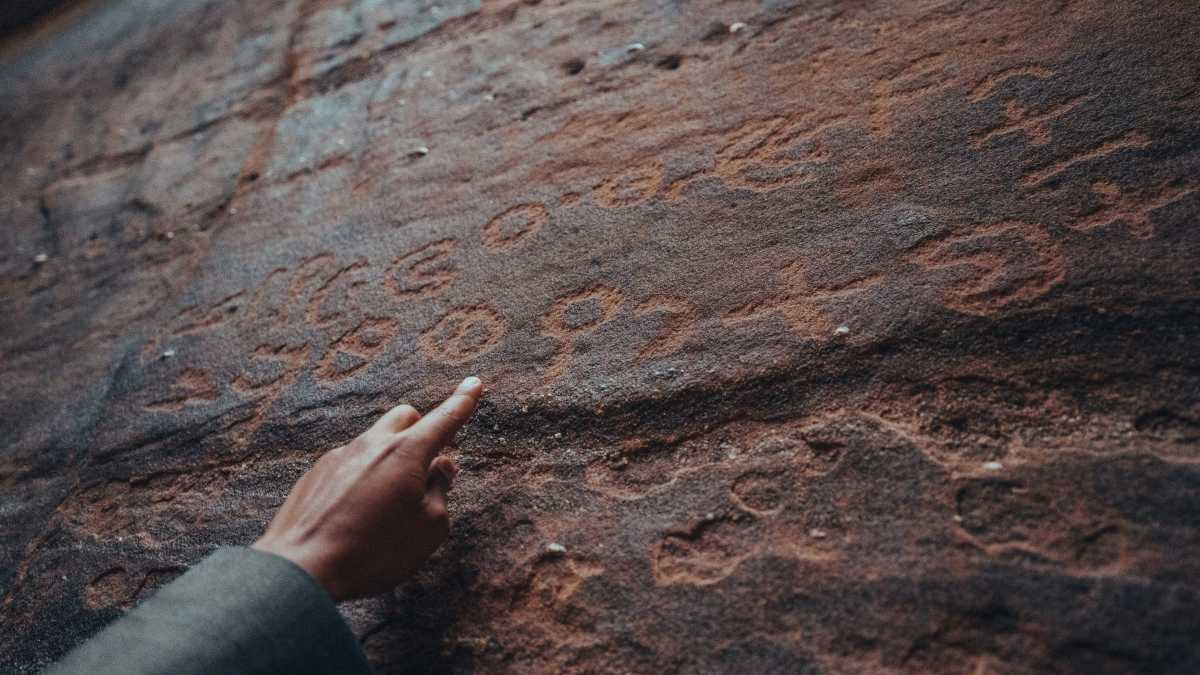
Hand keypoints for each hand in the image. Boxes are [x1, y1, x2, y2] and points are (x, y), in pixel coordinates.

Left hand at [252, 377, 481, 600]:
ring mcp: (340, 456)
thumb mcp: (429, 528)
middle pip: (405, 417)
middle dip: (422, 430)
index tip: (474, 384)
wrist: (303, 568)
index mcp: (406, 453)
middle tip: (428, 466)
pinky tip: (356, 513)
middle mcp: (372, 444)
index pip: (444, 418)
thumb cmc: (374, 552)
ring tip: (387, 503)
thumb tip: (439, 468)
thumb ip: (441, 491)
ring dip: (390, 458)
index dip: (463, 401)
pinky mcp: (316, 473)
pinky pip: (349, 462)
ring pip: (375, 440)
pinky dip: (363, 476)